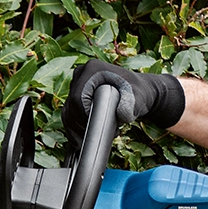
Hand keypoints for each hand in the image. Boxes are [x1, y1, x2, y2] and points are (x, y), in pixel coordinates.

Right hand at [60, 59, 185, 144]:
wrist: (139, 92)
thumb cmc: (139, 93)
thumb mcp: (139, 99)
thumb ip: (131, 106)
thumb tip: (121, 115)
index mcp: (93, 69)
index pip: (77, 98)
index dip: (83, 117)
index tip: (95, 129)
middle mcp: (81, 73)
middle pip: (70, 106)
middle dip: (81, 125)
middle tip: (98, 136)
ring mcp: (78, 83)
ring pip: (68, 112)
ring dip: (77, 129)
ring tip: (95, 138)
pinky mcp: (77, 93)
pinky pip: (69, 114)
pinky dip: (75, 127)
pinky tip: (84, 139)